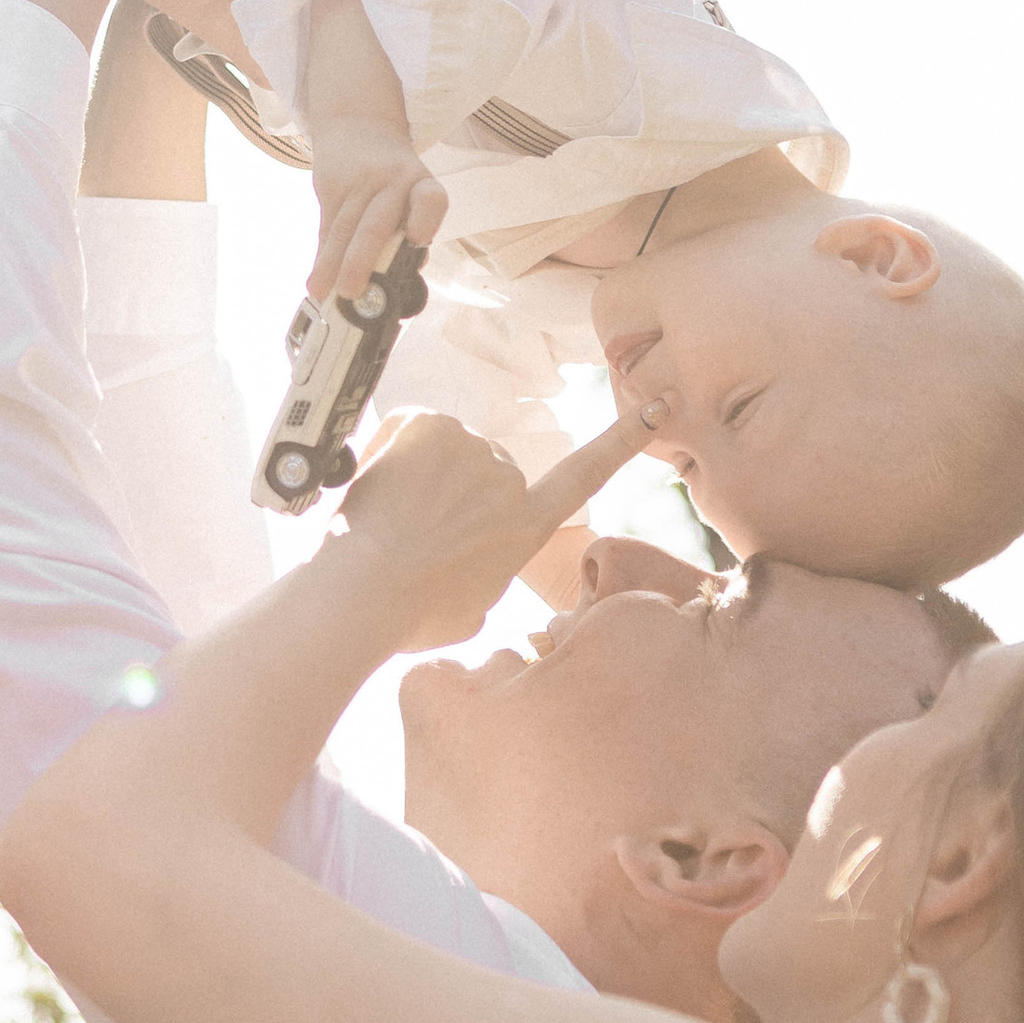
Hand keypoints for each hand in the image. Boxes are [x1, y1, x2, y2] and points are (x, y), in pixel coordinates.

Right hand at [309, 118, 447, 301]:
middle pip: (375, 223)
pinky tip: (317, 277)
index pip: (430, 199)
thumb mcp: (411, 194)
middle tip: (351, 292)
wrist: (359, 126)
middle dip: (361, 260)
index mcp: (422, 186)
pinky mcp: (333, 184)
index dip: (425, 219)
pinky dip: (322, 255)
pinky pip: (327, 226)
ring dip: (331, 264)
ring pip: (344, 228)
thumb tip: (392, 285)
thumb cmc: (394, 180)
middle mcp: (394, 181)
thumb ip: (406, 232)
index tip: (417, 240)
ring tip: (323, 292)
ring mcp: (360, 181)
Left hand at [333, 408, 649, 653]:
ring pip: (440, 451)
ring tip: (391, 522)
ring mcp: (472, 446)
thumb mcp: (468, 610)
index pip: (585, 474)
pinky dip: (387, 454)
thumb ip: (480, 573)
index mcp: (526, 526)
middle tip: (410, 533)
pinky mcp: (429, 423)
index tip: (655, 409)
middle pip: (479, 471)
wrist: (368, 591)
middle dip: (447, 492)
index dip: (622, 440)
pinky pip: (407, 431)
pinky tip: (376, 492)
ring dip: (415, 476)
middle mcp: (510, 479)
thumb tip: (464, 563)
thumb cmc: (410, 614)